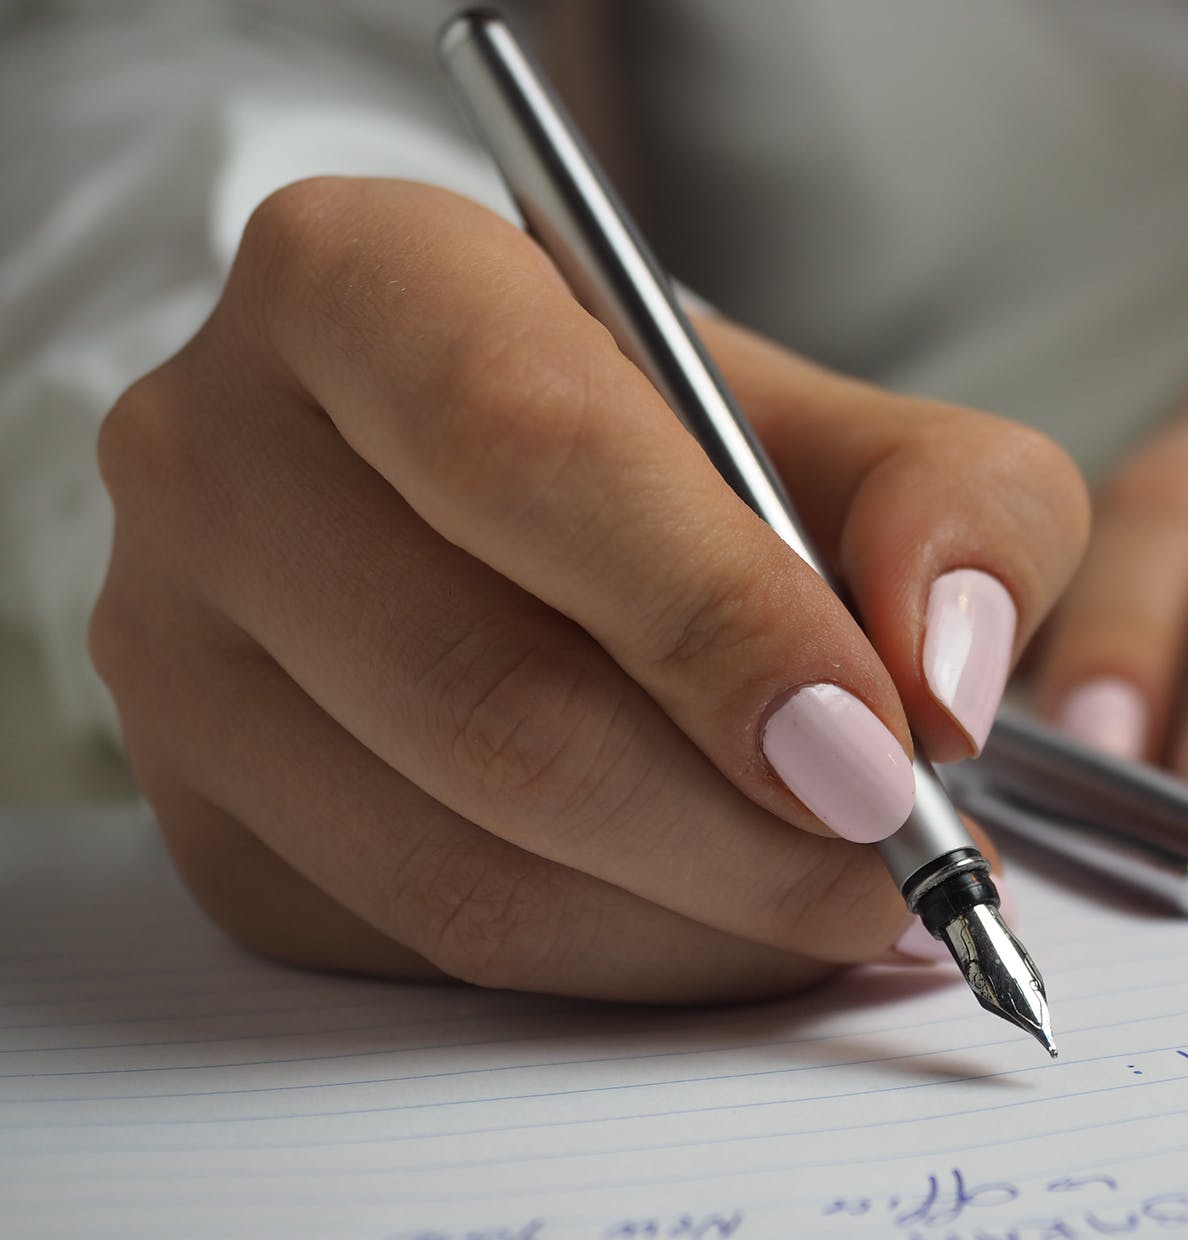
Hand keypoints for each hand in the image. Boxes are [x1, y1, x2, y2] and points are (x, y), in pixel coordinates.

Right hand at [92, 178, 1086, 999]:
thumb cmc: (681, 445)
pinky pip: (428, 949)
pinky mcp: (207, 818)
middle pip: (488, 694)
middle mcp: (219, 453)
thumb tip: (946, 679)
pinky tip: (729, 918)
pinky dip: (624, 962)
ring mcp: (178, 653)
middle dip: (740, 823)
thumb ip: (957, 505)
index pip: (527, 452)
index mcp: (360, 277)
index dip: (718, 618)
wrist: (509, 501)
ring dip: (702, 919)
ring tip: (851, 900)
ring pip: (458, 860)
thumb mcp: (852, 422)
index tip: (881, 747)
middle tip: (903, 864)